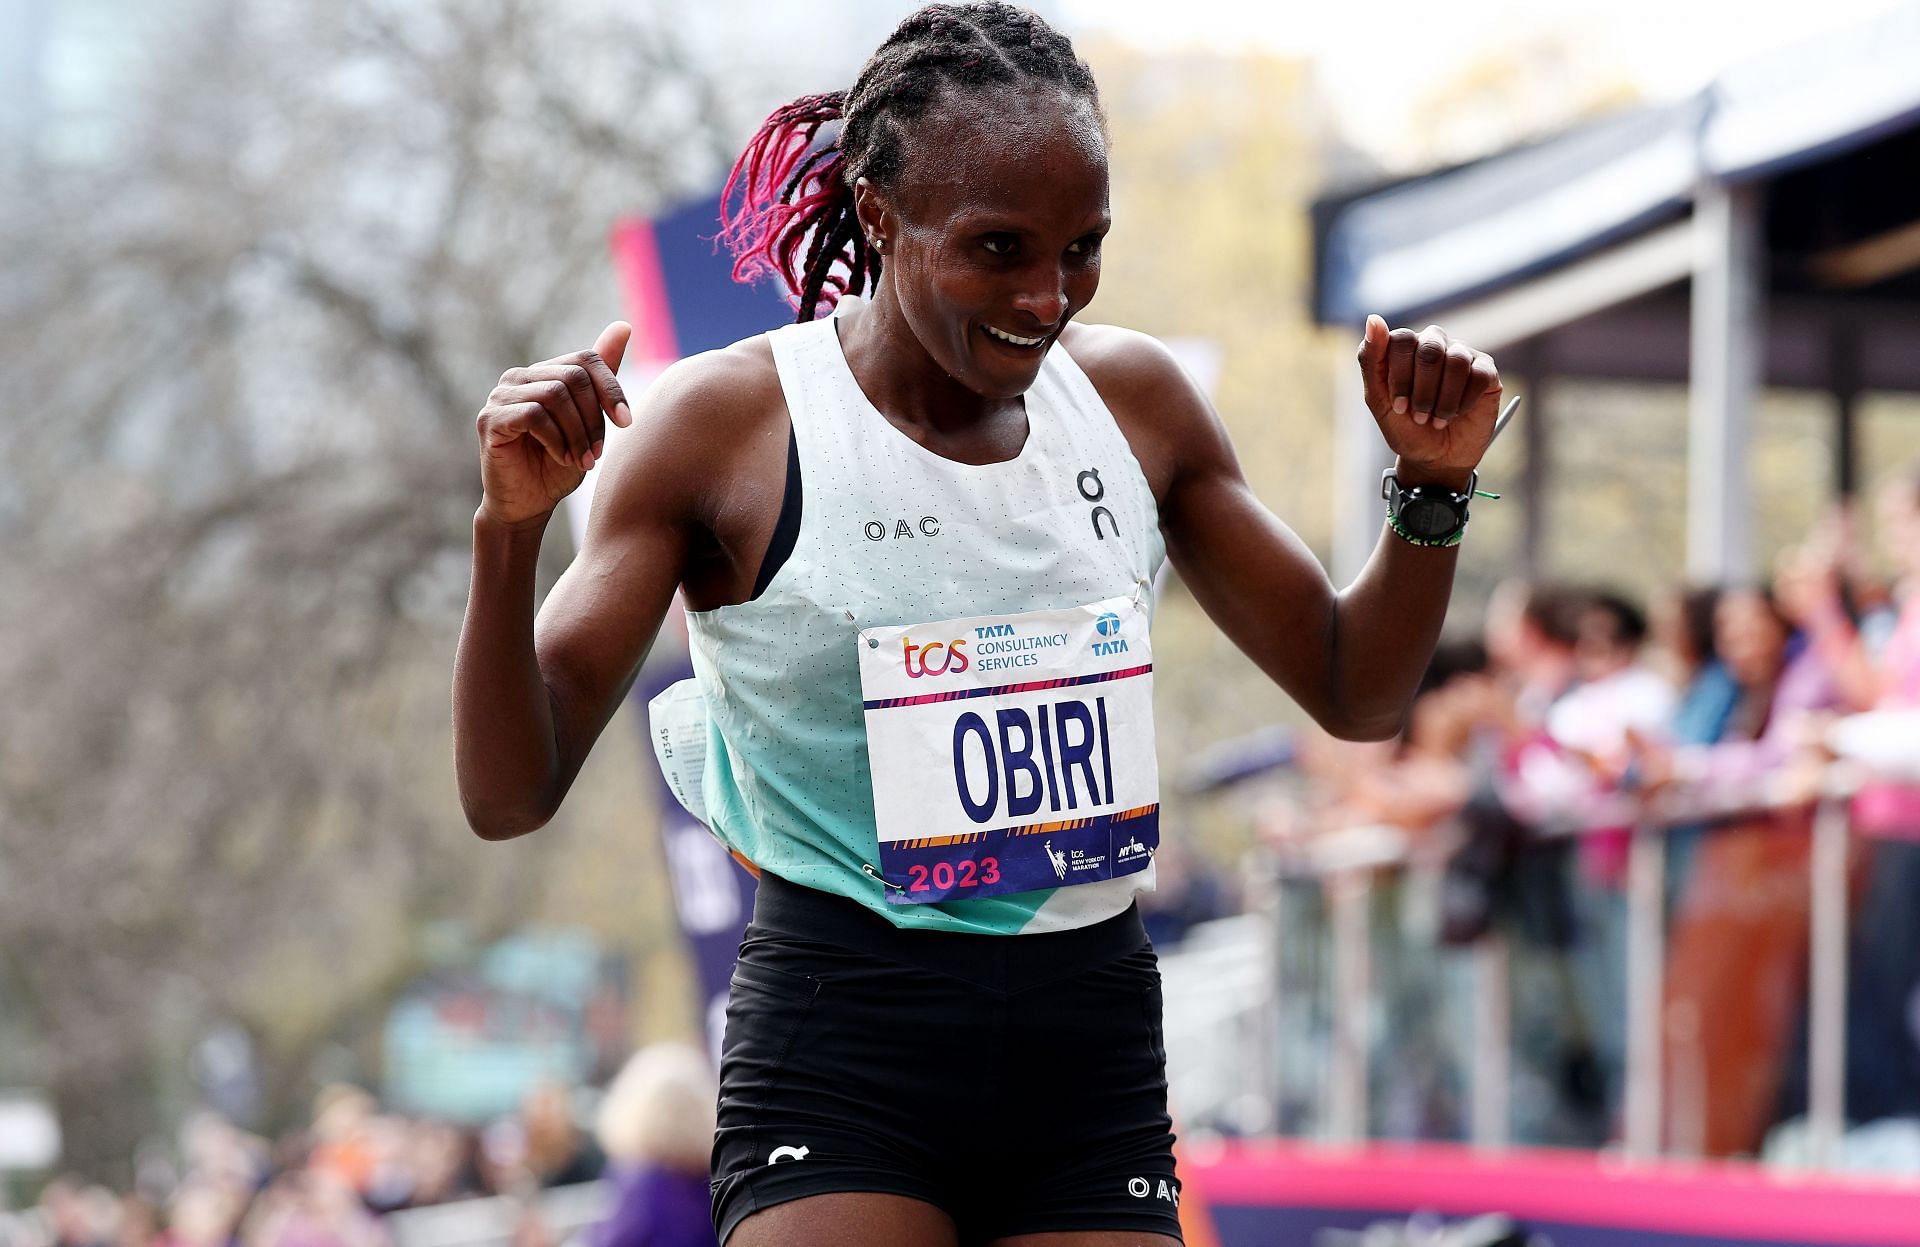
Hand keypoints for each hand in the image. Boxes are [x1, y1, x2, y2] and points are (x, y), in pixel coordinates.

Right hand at [475, 321, 632, 527]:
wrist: (527, 505)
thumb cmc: (559, 465)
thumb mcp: (590, 422)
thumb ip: (601, 379)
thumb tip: (624, 325)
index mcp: (544, 373)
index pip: (586, 360)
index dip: (611, 389)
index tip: (626, 423)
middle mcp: (519, 377)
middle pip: (573, 377)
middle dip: (594, 418)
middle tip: (597, 453)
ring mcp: (500, 396)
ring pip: (555, 395)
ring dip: (577, 433)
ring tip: (582, 460)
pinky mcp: (490, 419)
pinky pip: (533, 416)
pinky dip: (556, 440)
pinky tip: (561, 458)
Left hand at [1356, 315, 1501, 482]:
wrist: (1436, 458)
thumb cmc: (1405, 427)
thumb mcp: (1379, 401)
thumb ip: (1371, 361)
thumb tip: (1373, 319)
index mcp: (1405, 346)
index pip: (1401, 339)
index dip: (1400, 376)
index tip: (1399, 407)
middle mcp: (1434, 343)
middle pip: (1429, 350)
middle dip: (1422, 392)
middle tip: (1420, 416)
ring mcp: (1462, 354)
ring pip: (1456, 361)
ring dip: (1444, 400)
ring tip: (1438, 419)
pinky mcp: (1486, 371)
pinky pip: (1478, 375)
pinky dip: (1464, 402)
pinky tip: (1458, 414)